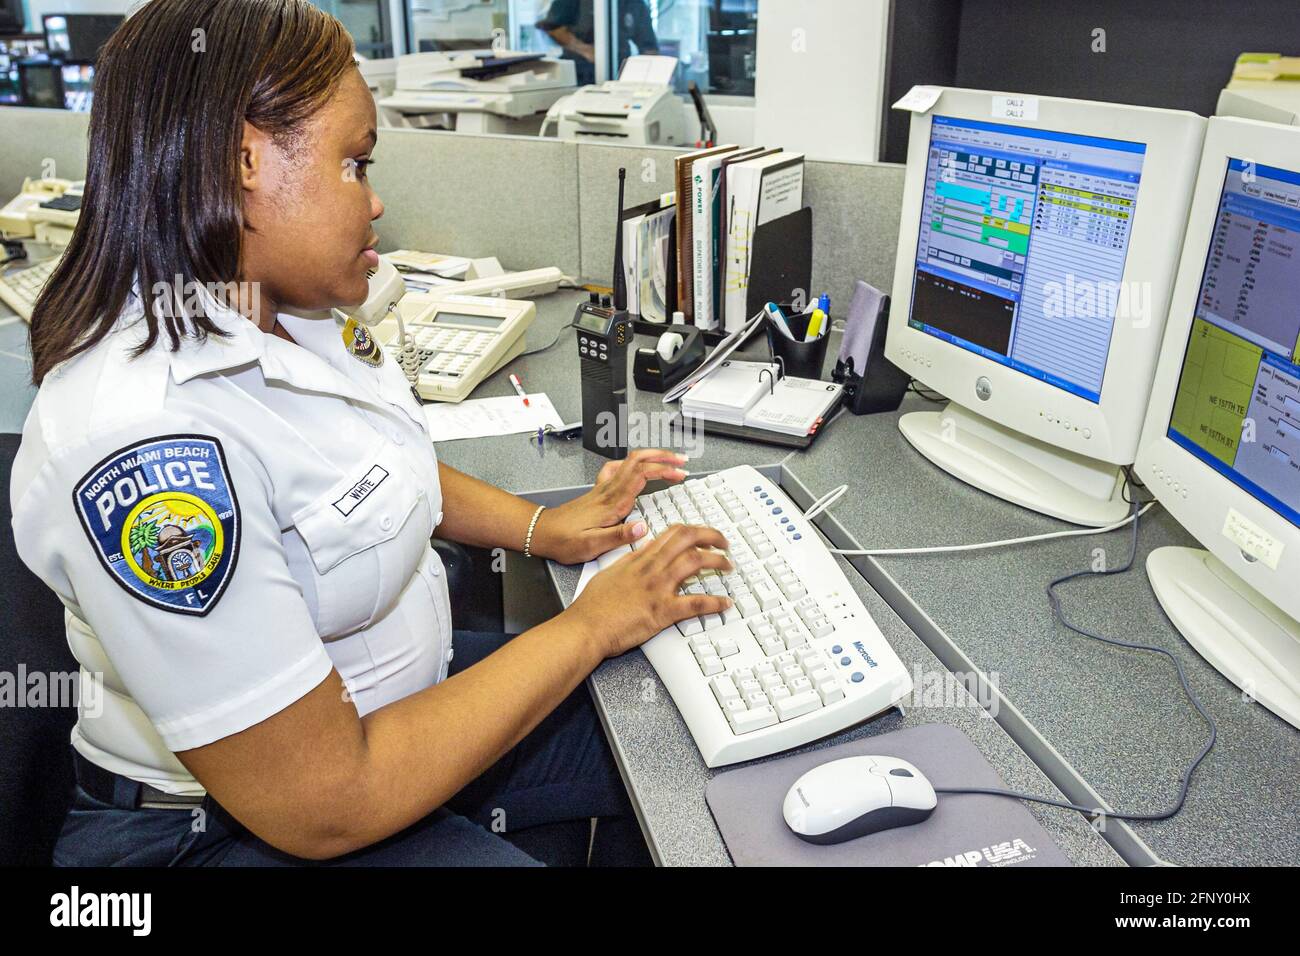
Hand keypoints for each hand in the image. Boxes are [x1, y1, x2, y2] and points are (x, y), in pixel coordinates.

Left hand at [532, 448, 688, 564]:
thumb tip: (643, 527)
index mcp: (613, 502)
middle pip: (638, 460)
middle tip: (681, 461)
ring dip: (651, 457)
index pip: (642, 475)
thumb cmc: (565, 540)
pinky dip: (632, 464)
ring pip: (630, 461)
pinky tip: (637, 468)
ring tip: (667, 460)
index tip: (680, 473)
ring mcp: (604, 488)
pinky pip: (618, 469)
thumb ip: (619, 536)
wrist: (542, 533)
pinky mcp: (599, 491)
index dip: (664, 470)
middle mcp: (609, 491)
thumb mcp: (592, 545)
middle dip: (663, 457)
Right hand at [567, 524, 731, 658]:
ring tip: (728, 566)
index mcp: (639, 558)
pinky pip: (695, 603)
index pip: (672, 533)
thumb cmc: (593, 605)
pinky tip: (725, 603)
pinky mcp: (662, 611)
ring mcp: (658, 588)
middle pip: (688, 539)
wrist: (585, 627)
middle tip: (723, 543)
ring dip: (717, 561)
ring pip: (695, 562)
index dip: (693, 530)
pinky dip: (714, 603)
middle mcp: (651, 568)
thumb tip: (643, 553)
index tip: (703, 535)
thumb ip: (630, 562)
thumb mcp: (611, 573)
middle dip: (711, 536)